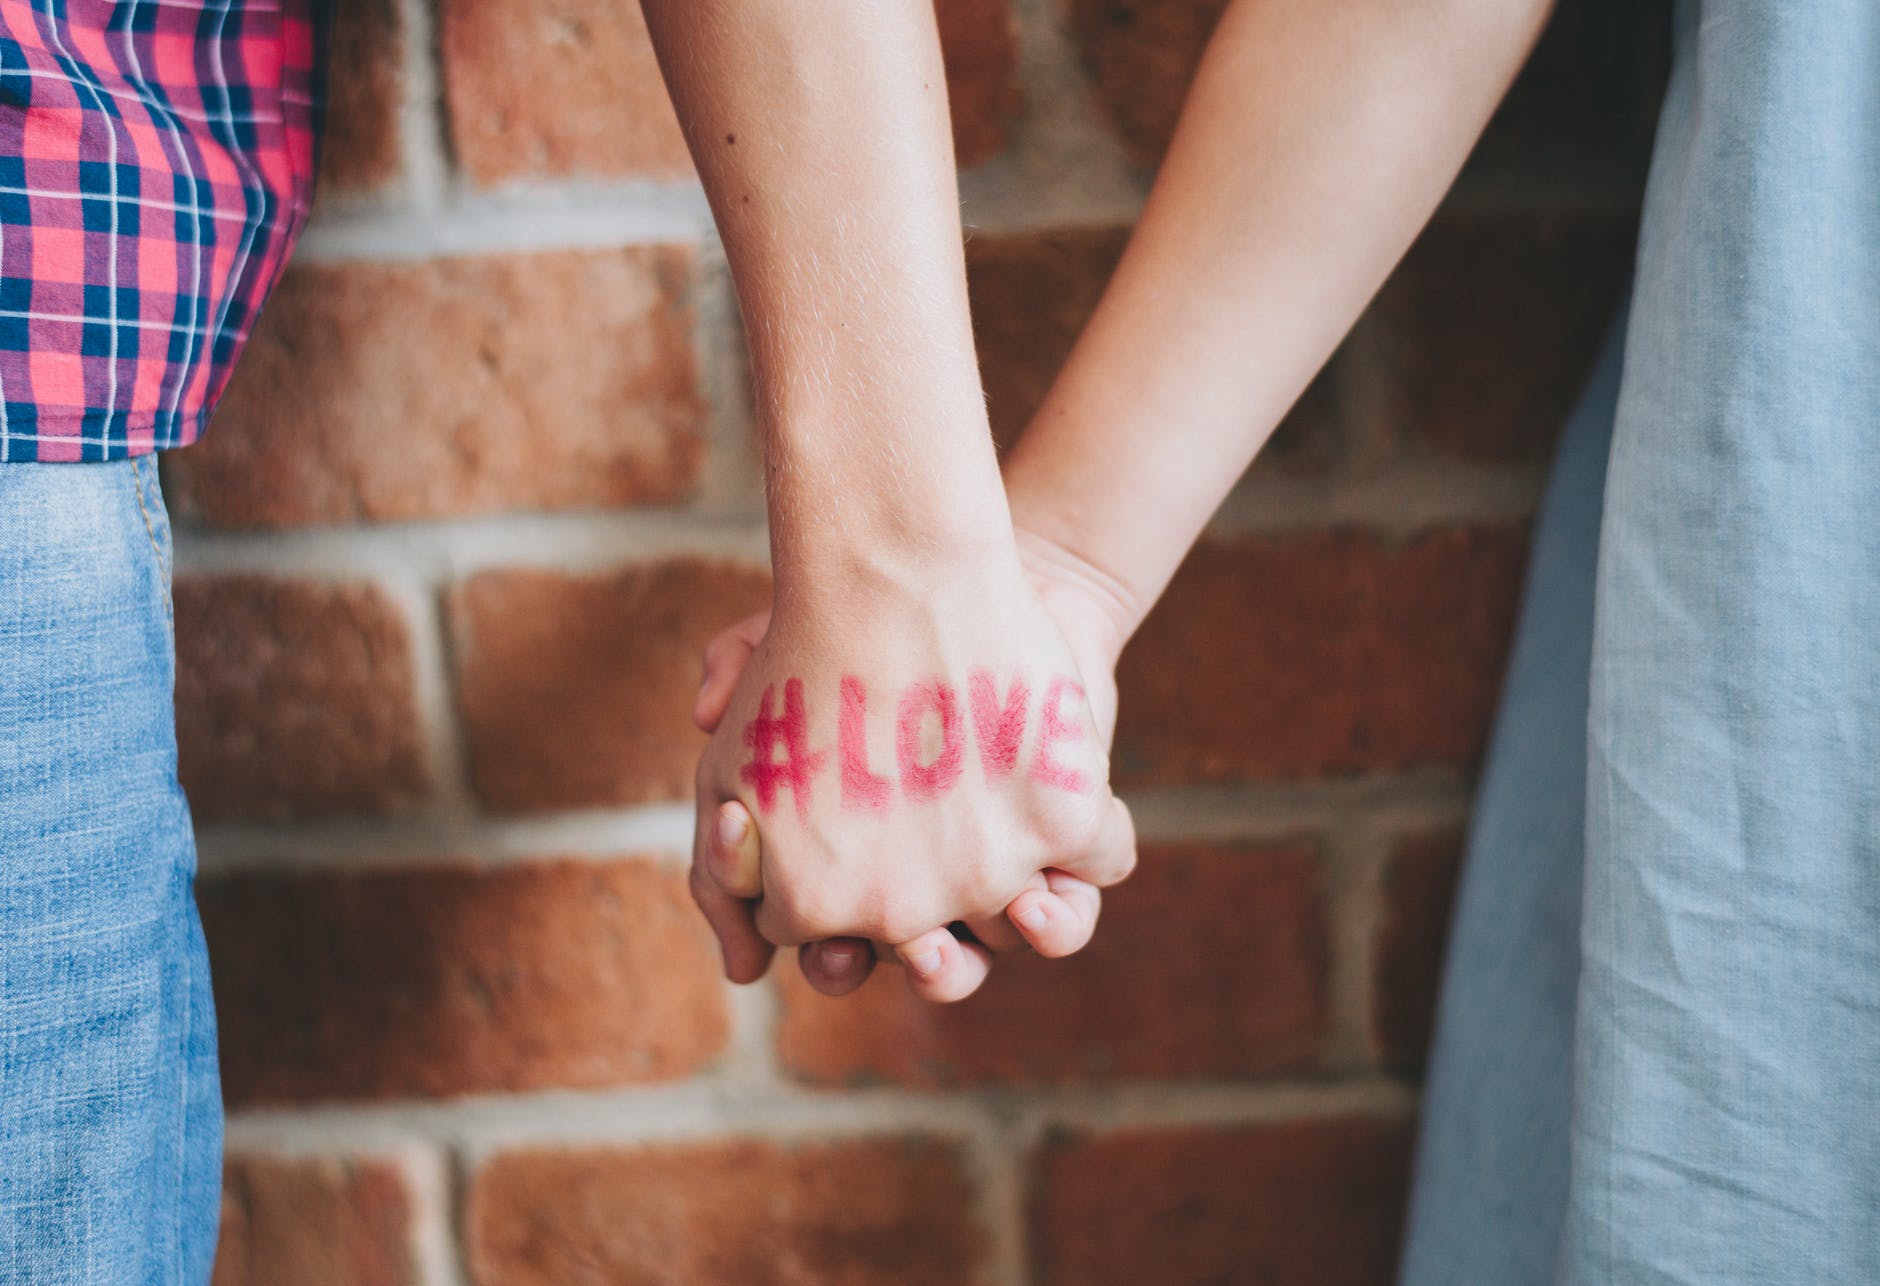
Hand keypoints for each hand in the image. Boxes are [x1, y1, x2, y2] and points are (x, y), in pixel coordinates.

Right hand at [691, 531, 1139, 1000]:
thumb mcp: (795, 629)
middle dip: (907, 971)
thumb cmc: (866, 622)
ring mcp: (992, 872)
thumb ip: (734, 662)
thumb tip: (702, 711)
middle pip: (909, 966)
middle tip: (901, 953)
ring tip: (951, 944)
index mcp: (840, 863)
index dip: (818, 951)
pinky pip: (1062, 916)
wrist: (976, 586)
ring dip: (963, 968)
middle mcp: (919, 882)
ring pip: (979, 957)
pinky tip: (1038, 900)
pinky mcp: (1060, 847)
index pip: (821, 941)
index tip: (808, 938)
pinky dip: (1054, 922)